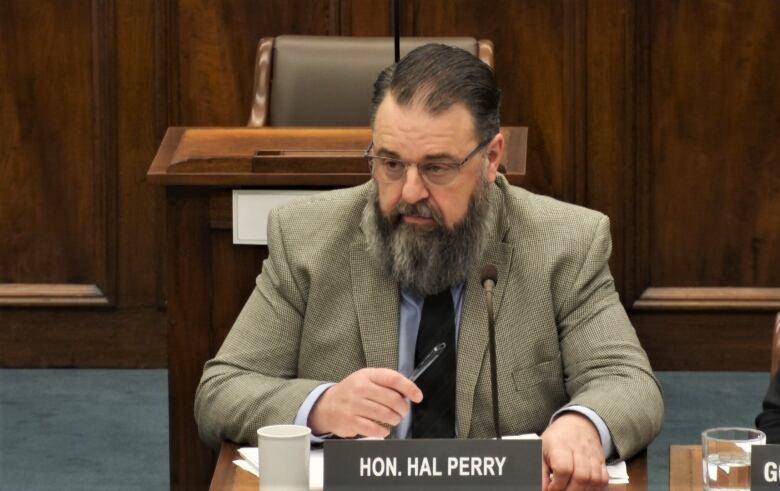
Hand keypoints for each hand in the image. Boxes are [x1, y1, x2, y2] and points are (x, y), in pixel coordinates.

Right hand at [308, 368, 422, 437]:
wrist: (327, 405)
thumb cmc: (352, 391)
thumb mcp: (366, 379)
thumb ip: (386, 383)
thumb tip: (408, 392)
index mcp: (367, 375)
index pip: (393, 379)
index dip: (409, 388)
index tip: (418, 396)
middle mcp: (360, 388)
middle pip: (393, 399)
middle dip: (403, 408)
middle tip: (403, 411)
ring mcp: (354, 405)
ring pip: (386, 414)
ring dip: (395, 419)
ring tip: (394, 419)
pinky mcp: (351, 421)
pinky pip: (374, 429)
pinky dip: (383, 431)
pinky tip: (384, 429)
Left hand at [541, 412, 608, 490]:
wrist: (576, 424)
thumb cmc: (556, 439)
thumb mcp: (541, 450)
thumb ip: (540, 471)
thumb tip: (541, 488)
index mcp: (560, 445)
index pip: (563, 469)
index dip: (557, 484)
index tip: (551, 488)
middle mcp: (579, 449)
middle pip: (581, 477)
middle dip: (570, 490)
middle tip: (561, 490)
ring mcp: (592, 455)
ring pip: (594, 479)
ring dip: (582, 490)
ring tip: (571, 488)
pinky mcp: (601, 460)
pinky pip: (603, 479)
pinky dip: (595, 487)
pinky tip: (584, 486)